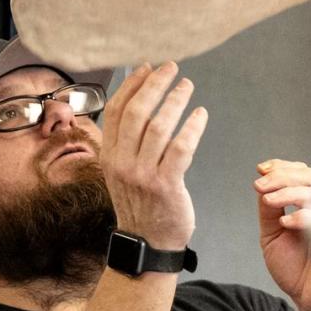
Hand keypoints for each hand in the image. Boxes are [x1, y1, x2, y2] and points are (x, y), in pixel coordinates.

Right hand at [101, 62, 207, 250]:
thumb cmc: (140, 205)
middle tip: (171, 68)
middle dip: (155, 85)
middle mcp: (122, 163)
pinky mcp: (166, 184)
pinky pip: (181, 147)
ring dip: (175, 100)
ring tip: (187, 87)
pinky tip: (200, 115)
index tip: (146, 67)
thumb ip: (126, 143)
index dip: (132, 85)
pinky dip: (192, 127)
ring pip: (159, 126)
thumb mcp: (122, 172)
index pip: (116, 110)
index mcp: (109, 156)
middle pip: (136, 112)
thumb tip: (139, 104)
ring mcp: (143, 175)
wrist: (148, 243)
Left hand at [254, 158, 310, 310]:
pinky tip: (288, 222)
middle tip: (261, 185)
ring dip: (290, 191)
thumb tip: (262, 185)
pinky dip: (306, 215)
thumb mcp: (272, 236)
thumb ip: (268, 211)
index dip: (282, 167)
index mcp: (310, 205)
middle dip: (282, 177)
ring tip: (269, 201)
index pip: (301, 174)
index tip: (262, 169)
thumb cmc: (295, 269)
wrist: (307, 298)